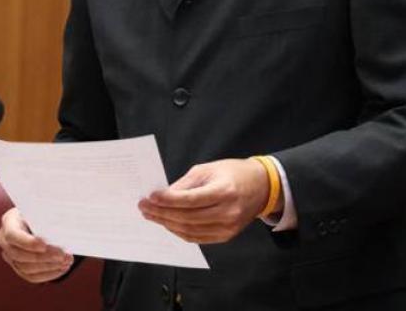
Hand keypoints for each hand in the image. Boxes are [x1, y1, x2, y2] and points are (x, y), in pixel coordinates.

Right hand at [0, 207, 73, 282]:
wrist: (36, 218)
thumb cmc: (39, 210)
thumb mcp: (40, 208)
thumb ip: (45, 216)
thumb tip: (60, 227)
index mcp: (9, 221)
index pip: (13, 235)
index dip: (27, 243)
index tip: (44, 245)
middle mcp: (4, 240)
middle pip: (19, 255)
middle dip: (43, 257)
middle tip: (62, 256)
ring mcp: (9, 255)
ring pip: (26, 268)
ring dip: (48, 267)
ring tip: (66, 262)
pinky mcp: (17, 266)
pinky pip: (30, 276)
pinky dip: (47, 274)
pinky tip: (61, 269)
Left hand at [138, 158, 274, 243]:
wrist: (261, 187)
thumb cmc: (233, 173)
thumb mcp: (209, 169)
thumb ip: (186, 183)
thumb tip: (163, 195)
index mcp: (224, 191)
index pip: (190, 200)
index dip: (168, 200)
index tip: (150, 197)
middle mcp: (228, 212)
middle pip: (187, 217)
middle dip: (161, 213)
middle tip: (144, 207)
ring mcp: (228, 227)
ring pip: (189, 230)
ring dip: (167, 223)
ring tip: (151, 215)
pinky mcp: (226, 236)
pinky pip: (197, 237)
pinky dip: (179, 231)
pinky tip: (168, 223)